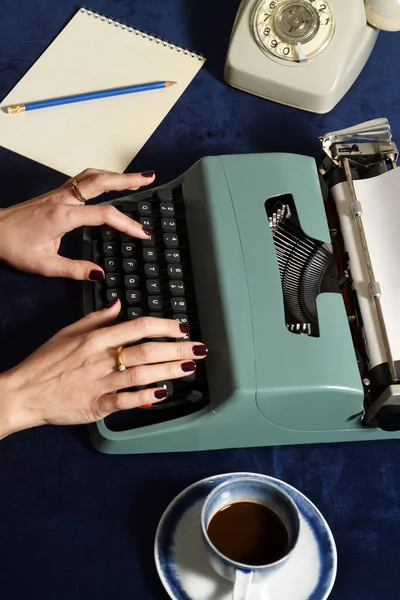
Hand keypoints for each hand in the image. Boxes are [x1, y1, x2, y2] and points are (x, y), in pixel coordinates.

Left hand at [0, 168, 155, 278]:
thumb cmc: (14, 246)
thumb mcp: (44, 265)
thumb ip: (75, 269)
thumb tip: (100, 274)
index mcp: (63, 216)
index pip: (104, 215)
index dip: (127, 224)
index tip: (143, 234)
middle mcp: (63, 199)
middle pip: (101, 181)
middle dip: (128, 180)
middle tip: (150, 179)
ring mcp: (60, 193)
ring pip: (92, 175)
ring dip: (116, 175)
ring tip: (136, 179)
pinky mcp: (56, 193)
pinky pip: (84, 179)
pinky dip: (102, 177)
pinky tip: (110, 181)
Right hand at [0, 302, 207, 438]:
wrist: (24, 392)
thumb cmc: (45, 362)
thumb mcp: (68, 332)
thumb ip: (96, 318)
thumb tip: (118, 304)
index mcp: (95, 339)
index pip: (137, 327)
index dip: (164, 326)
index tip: (182, 327)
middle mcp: (100, 359)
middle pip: (146, 351)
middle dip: (176, 349)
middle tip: (199, 349)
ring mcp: (99, 383)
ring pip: (140, 374)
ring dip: (168, 371)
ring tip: (189, 367)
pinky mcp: (96, 405)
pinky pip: (125, 401)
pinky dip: (145, 398)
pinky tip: (162, 394)